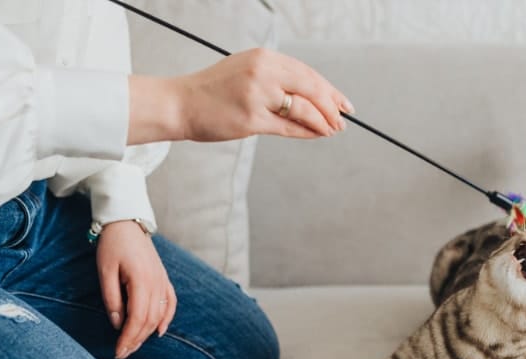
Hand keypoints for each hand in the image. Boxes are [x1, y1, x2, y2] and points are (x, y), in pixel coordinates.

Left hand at [96, 221, 176, 358]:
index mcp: (142, 281)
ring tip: (134, 346)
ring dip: (147, 333)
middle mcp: (157, 284)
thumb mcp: (105, 272)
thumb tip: (118, 324)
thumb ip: (112, 299)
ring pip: (159, 315)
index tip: (118, 351)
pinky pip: (170, 303)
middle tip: (122, 353)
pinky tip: (159, 332)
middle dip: (136, 340)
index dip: (128, 338)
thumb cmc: (112, 246)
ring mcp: (163, 281)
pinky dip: (166, 319)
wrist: (127, 224)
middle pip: (150, 320)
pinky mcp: (164, 279)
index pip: (137, 318)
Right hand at [128, 48, 354, 144]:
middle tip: (343, 119)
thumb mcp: (248, 72)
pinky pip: (288, 126)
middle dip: (332, 106)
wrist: (181, 103)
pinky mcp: (251, 119)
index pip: (307, 73)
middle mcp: (263, 72)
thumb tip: (312, 97)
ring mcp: (257, 95)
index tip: (344, 103)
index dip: (329, 90)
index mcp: (264, 58)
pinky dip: (306, 131)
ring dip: (322, 122)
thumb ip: (277, 80)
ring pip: (303, 109)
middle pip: (311, 88)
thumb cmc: (215, 91)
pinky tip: (317, 135)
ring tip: (332, 130)